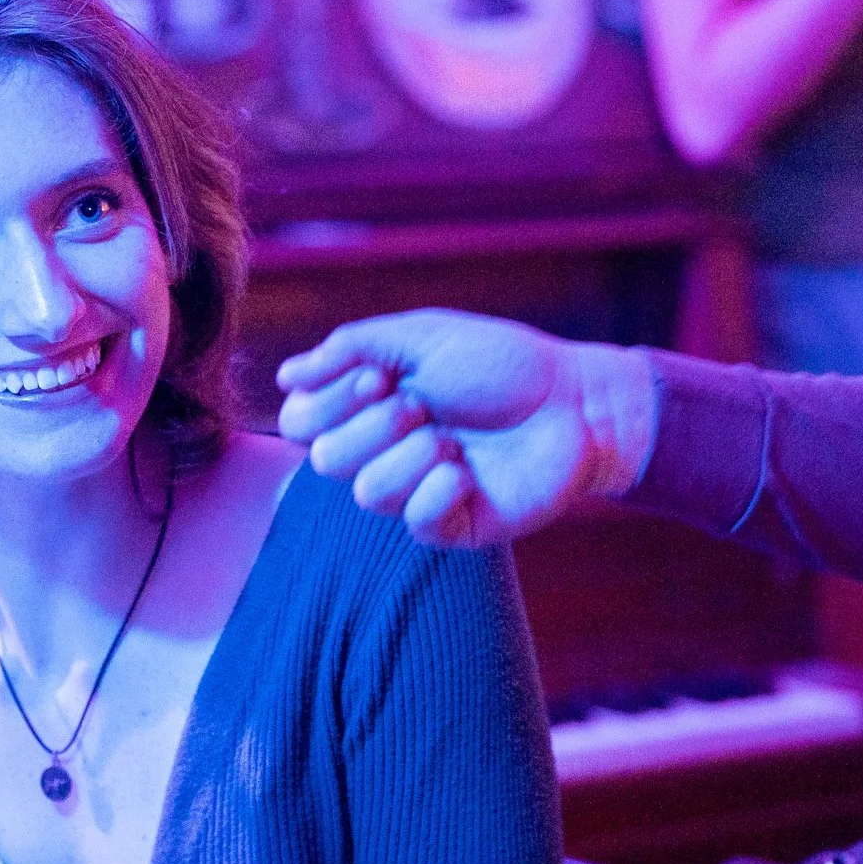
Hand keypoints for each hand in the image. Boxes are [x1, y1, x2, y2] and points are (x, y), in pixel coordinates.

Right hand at [275, 311, 658, 546]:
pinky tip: (468, 471)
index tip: (378, 376)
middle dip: (373, 425)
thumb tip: (286, 375)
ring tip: (454, 438)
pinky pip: (417, 523)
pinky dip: (439, 489)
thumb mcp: (423, 337)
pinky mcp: (455, 526)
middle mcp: (386, 452)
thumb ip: (352, 347)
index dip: (327, 402)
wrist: (576, 400)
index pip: (300, 421)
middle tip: (423, 405)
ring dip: (412, 454)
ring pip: (367, 493)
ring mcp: (418, 492)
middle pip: (325, 460)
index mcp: (370, 408)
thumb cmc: (504, 364)